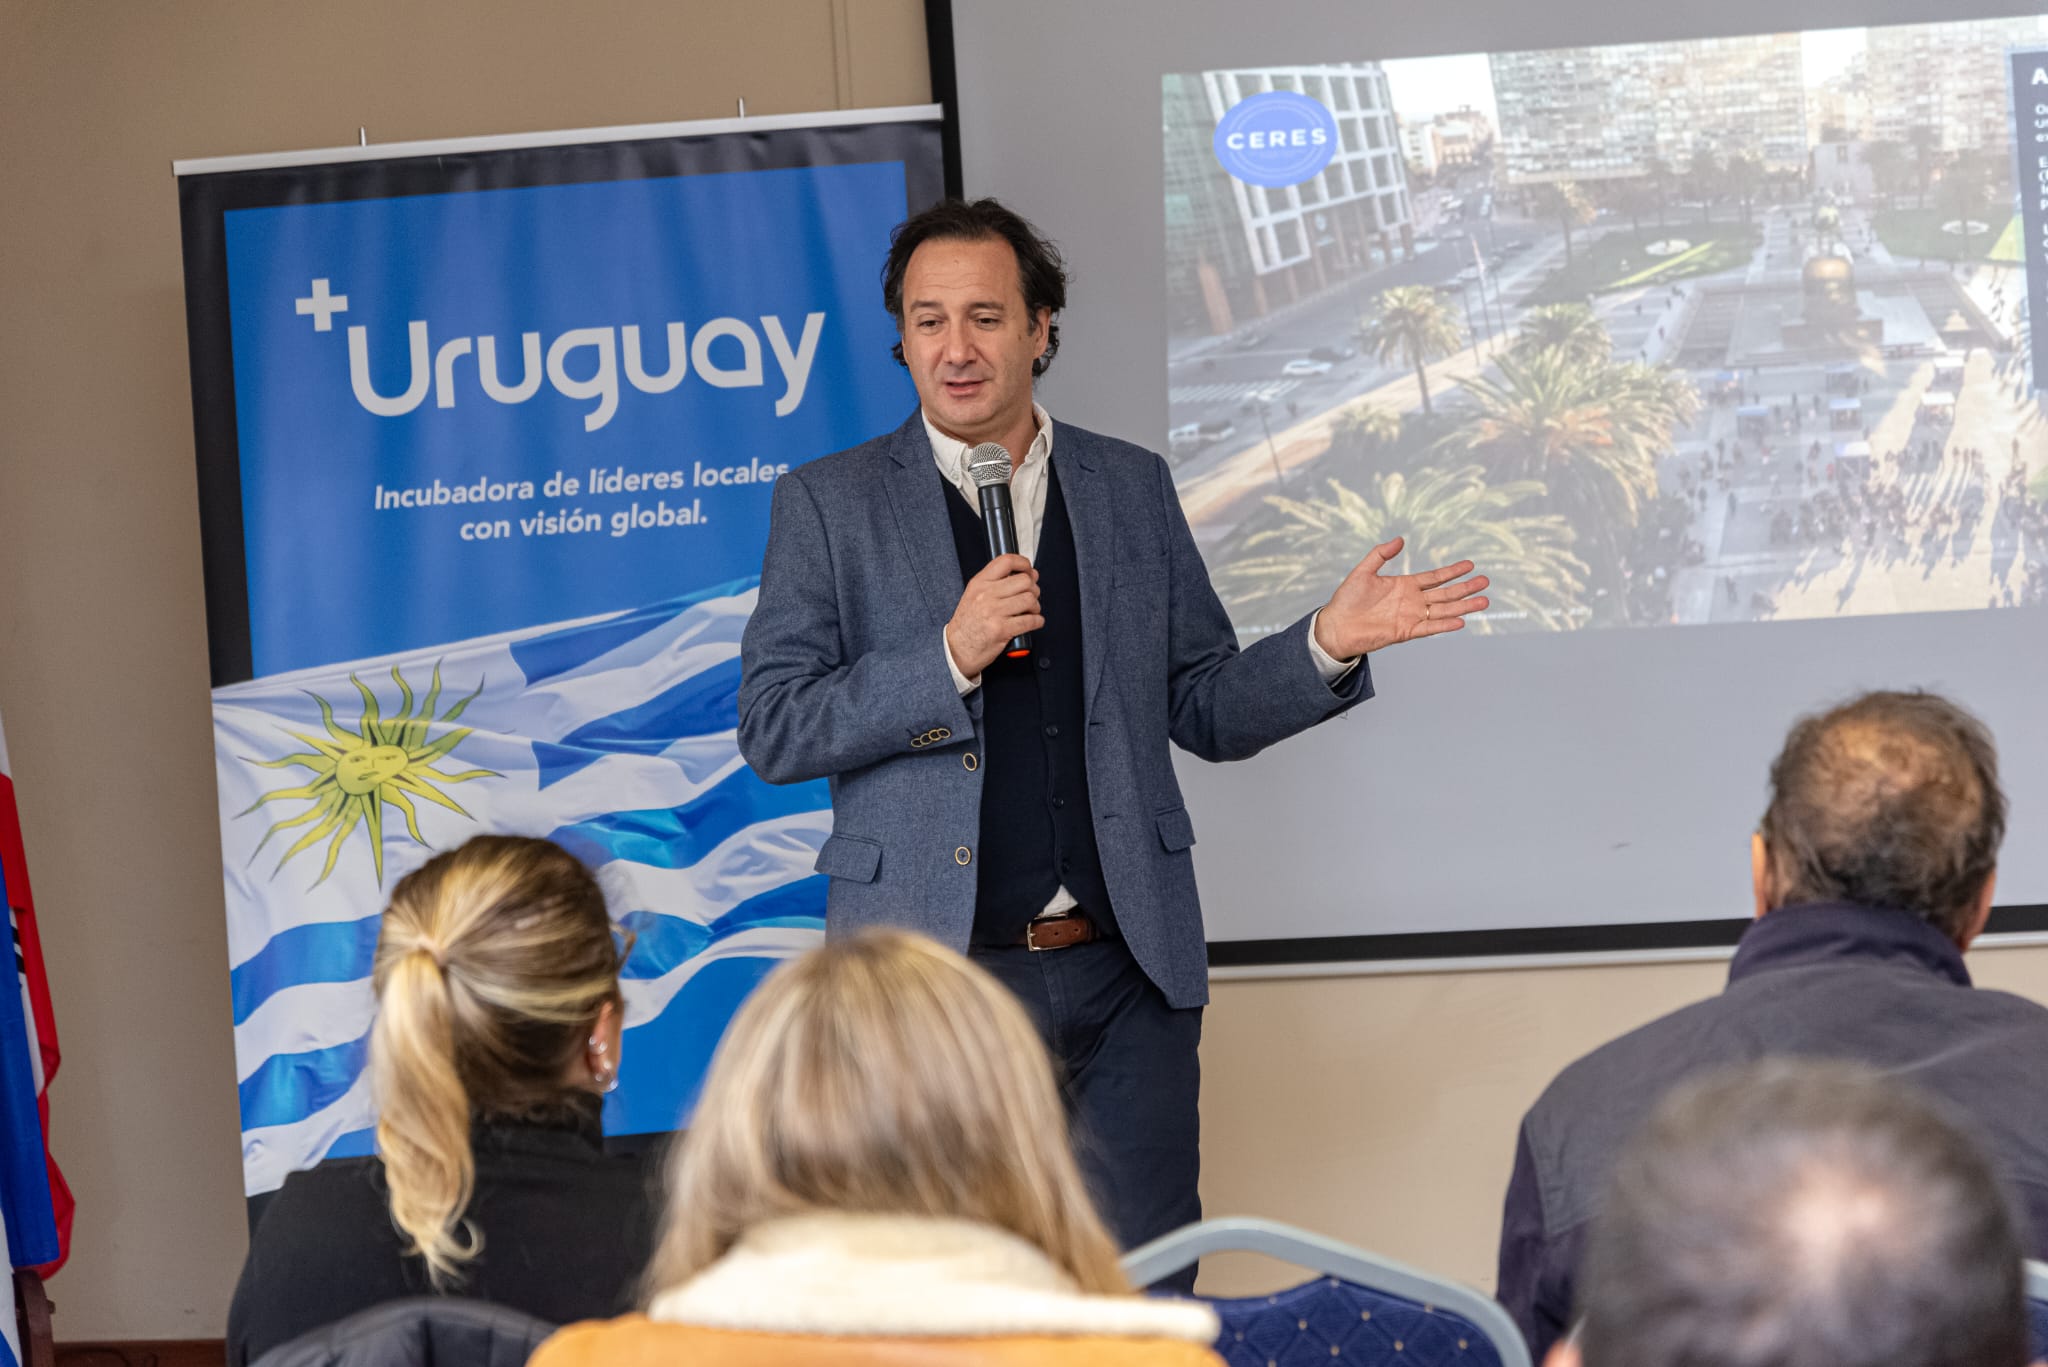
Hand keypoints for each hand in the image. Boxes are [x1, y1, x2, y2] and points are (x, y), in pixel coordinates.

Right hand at [946, 554, 1041, 677]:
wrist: (956, 649)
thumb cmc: (967, 625)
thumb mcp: (974, 595)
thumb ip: (996, 583)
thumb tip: (1027, 575)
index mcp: (979, 583)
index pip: (1006, 561)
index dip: (1023, 564)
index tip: (1029, 571)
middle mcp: (986, 595)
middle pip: (1024, 581)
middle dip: (1033, 589)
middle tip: (1031, 597)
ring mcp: (994, 612)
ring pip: (1029, 600)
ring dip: (1035, 607)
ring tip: (1030, 612)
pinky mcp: (1002, 630)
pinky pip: (1030, 621)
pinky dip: (1037, 621)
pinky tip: (1032, 622)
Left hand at [1313, 537, 1487, 657]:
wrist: (1336, 626)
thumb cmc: (1346, 600)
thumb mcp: (1363, 571)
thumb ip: (1381, 554)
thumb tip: (1399, 539)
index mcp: (1404, 586)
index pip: (1435, 577)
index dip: (1452, 571)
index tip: (1470, 565)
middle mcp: (1412, 601)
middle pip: (1445, 593)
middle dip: (1466, 588)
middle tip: (1485, 582)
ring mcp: (1411, 617)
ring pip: (1443, 610)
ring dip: (1463, 606)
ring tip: (1483, 602)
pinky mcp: (1405, 632)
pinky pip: (1429, 627)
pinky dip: (1444, 624)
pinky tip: (1461, 621)